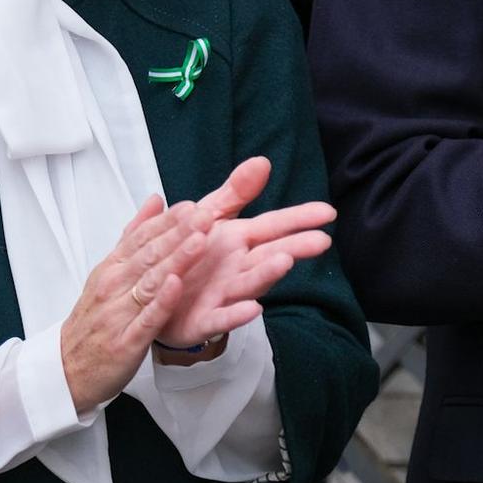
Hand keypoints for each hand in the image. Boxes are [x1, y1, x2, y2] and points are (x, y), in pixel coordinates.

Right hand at [60, 197, 207, 411]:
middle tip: (206, 215)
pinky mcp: (125, 341)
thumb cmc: (94, 319)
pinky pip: (146, 319)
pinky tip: (177, 286)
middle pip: (149, 255)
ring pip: (150, 282)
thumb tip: (155, 201)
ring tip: (200, 241)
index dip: (168, 221)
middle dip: (179, 233)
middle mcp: (114, 286)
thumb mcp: (109, 273)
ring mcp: (118, 313)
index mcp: (112, 268)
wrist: (66, 370)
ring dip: (176, 260)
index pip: (141, 238)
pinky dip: (161, 302)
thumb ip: (134, 237)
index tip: (193, 205)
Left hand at [153, 157, 334, 353]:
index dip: (300, 218)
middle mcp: (238, 267)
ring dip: (267, 275)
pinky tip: (253, 309)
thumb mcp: (209, 215)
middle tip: (322, 241)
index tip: (329, 212)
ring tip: (284, 263)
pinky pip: (221, 318)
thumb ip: (236, 192)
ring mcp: (224, 295)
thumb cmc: (189, 254)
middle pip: (270, 254)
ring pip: (249, 284)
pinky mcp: (203, 321)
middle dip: (295, 247)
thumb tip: (262, 161)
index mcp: (240, 240)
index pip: (275, 225)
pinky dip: (236, 315)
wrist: (153, 299)